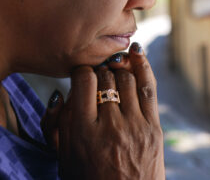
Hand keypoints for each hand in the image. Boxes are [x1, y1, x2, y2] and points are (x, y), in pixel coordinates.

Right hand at [45, 43, 164, 179]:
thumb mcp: (63, 157)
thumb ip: (55, 125)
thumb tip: (59, 93)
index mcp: (83, 132)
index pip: (82, 80)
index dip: (80, 71)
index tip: (80, 76)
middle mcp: (110, 126)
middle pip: (105, 77)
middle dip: (99, 70)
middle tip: (96, 74)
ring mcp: (135, 126)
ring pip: (125, 78)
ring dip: (117, 68)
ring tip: (112, 68)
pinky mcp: (153, 127)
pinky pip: (148, 87)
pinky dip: (142, 66)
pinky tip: (135, 52)